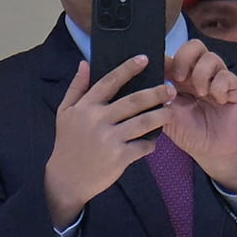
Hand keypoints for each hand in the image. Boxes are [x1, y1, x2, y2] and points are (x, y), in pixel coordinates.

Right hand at [43, 55, 169, 226]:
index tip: (145, 59)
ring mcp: (109, 138)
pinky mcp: (119, 157)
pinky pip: (143, 146)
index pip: (109, 81)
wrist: (66, 178)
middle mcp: (97, 119)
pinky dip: (151, 144)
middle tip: (171, 88)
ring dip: (162, 116)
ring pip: (144, 122)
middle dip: (156, 92)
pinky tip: (155, 141)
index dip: (128, 69)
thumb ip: (77, 87)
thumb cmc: (68, 142)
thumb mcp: (65, 112)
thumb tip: (85, 63)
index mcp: (85, 106)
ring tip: (171, 111)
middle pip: (134, 101)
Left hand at [163, 40, 236, 190]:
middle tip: (179, 79)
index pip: (175, 55)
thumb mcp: (166, 113)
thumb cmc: (189, 133)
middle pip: (194, 46)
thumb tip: (149, 76)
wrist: (213, 152)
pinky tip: (218, 100)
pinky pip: (227, 75)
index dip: (168, 60)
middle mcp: (200, 75)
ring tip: (201, 93)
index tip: (163, 76)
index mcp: (182, 78)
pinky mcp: (235, 88)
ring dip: (201, 74)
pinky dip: (219, 86)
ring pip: (211, 57)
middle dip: (184, 59)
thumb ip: (158, 94)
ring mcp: (218, 80)